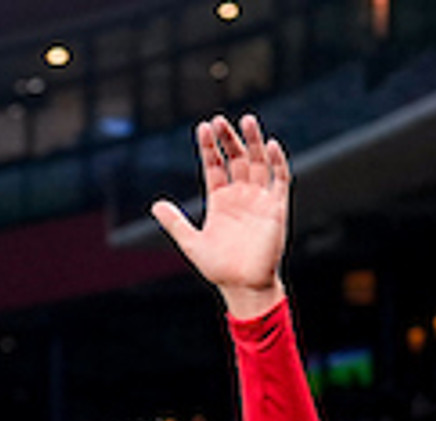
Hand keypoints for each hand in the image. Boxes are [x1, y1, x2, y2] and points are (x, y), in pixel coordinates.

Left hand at [153, 115, 289, 317]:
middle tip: (221, 120)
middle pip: (236, 158)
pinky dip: (276, 162)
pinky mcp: (276, 206)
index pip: (215, 166)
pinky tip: (269, 146)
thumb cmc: (217, 266)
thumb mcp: (190, 242)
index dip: (209, 148)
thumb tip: (155, 204)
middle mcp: (240, 195)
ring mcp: (259, 198)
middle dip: (229, 139)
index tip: (203, 127)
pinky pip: (280, 178)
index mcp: (220, 200)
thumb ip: (175, 222)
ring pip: (258, 162)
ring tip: (247, 120)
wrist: (242, 285)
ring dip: (253, 142)